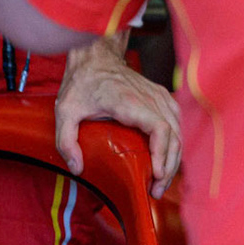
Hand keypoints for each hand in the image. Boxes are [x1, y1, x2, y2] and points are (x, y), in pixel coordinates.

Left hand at [55, 36, 181, 197]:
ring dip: (173, 158)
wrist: (95, 55)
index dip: (163, 154)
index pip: (160, 129)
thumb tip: (77, 168)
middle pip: (173, 136)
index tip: (156, 174)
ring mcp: (158, 96)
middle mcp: (150, 98)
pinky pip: (176, 123)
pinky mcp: (160, 97)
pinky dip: (174, 144)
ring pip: (178, 131)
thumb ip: (66, 141)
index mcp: (130, 102)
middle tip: (156, 190)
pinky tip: (165, 159)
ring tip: (160, 180)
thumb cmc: (82, 81)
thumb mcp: (65, 110)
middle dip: (169, 167)